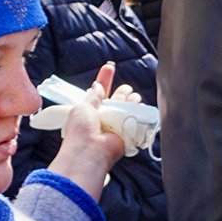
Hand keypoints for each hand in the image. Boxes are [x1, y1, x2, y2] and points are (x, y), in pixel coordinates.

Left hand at [46, 64, 126, 198]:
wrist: (89, 153)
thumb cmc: (80, 130)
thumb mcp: (83, 106)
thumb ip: (93, 95)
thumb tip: (97, 86)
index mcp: (89, 111)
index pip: (99, 92)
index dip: (104, 79)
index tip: (109, 67)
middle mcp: (102, 118)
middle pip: (115, 101)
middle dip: (122, 93)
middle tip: (127, 88)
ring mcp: (114, 127)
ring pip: (126, 110)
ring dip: (131, 102)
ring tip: (135, 97)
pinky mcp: (125, 136)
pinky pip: (134, 122)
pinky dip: (138, 114)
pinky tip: (141, 107)